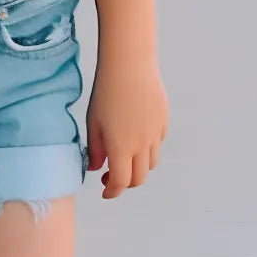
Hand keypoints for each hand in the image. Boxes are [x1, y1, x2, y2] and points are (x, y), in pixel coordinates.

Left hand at [86, 54, 167, 198]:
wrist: (129, 65)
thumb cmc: (106, 91)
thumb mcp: (93, 121)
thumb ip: (95, 149)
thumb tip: (96, 168)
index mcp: (122, 147)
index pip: (120, 182)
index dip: (111, 191)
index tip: (104, 191)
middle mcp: (142, 145)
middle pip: (139, 178)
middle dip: (125, 183)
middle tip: (110, 176)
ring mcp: (156, 134)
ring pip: (151, 163)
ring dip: (137, 167)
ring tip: (123, 156)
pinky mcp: (164, 121)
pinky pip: (158, 144)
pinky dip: (147, 150)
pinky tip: (135, 137)